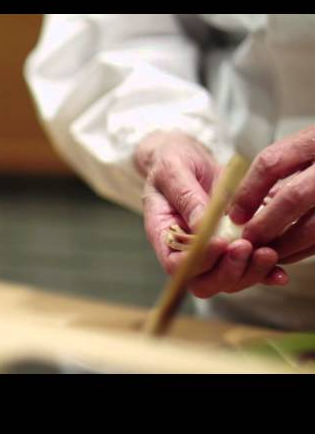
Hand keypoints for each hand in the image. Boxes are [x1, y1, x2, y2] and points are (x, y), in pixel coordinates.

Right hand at [136, 131, 285, 297]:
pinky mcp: (232, 246)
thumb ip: (186, 197)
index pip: (176, 264)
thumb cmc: (172, 162)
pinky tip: (279, 267)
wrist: (187, 158)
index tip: (219, 242)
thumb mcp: (172, 171)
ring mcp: (210, 252)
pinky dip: (265, 272)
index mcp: (163, 234)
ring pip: (229, 280)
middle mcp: (185, 251)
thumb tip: (202, 226)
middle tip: (245, 247)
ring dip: (250, 271)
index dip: (198, 261)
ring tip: (267, 252)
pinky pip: (248, 268)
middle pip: (203, 282)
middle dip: (227, 271)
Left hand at [229, 125, 314, 263]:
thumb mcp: (308, 145)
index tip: (233, 215)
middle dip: (265, 224)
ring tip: (267, 251)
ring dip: (286, 244)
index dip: (247, 192)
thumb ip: (281, 168)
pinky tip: (292, 251)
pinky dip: (307, 249)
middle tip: (247, 240)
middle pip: (293, 197)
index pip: (271, 163)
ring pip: (314, 226)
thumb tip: (244, 206)